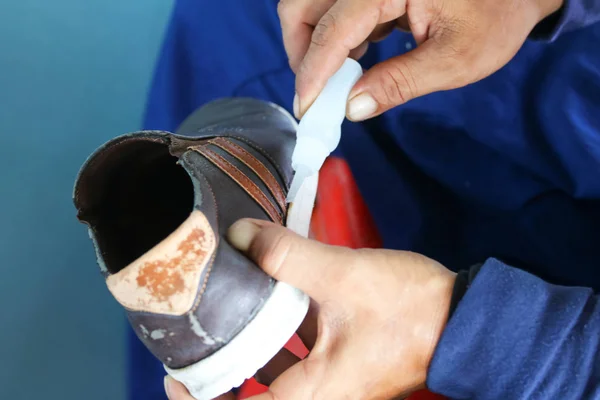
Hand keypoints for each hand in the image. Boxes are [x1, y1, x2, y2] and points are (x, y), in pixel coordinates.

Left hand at [165, 219, 455, 398]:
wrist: (462, 317)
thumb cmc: (409, 309)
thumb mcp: (343, 277)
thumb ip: (287, 256)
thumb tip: (238, 235)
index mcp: (314, 394)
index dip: (202, 399)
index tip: (177, 373)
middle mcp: (319, 396)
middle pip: (254, 393)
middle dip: (221, 364)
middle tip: (195, 328)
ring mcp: (331, 380)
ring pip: (274, 370)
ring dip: (249, 342)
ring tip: (224, 305)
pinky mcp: (341, 360)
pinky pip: (297, 352)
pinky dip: (278, 329)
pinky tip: (271, 293)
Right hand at [280, 0, 562, 120]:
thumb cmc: (496, 15)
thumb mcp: (456, 58)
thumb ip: (400, 83)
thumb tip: (353, 109)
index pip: (333, 28)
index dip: (312, 72)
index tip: (305, 109)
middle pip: (302, 5)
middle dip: (300, 50)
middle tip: (314, 92)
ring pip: (313, 6)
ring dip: (316, 45)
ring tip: (340, 80)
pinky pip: (335, 9)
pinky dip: (336, 37)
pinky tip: (358, 58)